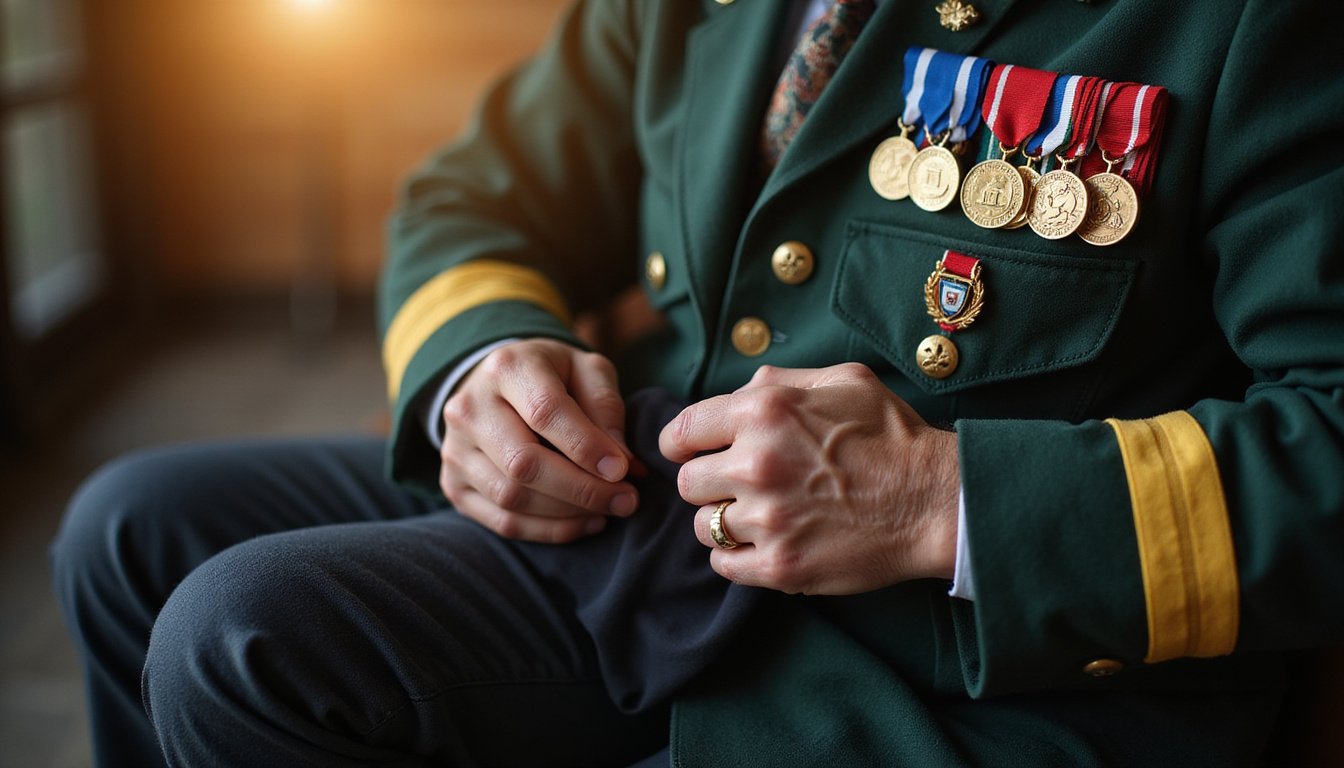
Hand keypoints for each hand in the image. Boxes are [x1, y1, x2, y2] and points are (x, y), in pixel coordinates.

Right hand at [440, 339, 637, 542]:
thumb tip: (620, 462)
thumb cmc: (553, 377)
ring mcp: (454, 450)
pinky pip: (503, 522)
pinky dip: (549, 531)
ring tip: (610, 509)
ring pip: (512, 498)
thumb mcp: (586, 370)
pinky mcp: (454, 485)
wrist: (497, 385)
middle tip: (627, 499)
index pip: (544, 411)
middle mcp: (469, 408)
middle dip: (582, 489)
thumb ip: (605, 407)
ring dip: (569, 514)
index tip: (623, 470)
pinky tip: (584, 522)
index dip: (586, 446)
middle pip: (523, 463)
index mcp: (506, 368)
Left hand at [658, 363, 959, 594]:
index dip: (680, 444)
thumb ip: (780, 382)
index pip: (682, 431)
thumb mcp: (842, 381)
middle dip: (707, 483)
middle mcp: (756, 463)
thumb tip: (737, 393)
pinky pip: (723, 564)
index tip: (688, 453)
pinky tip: (763, 544)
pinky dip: (735, 557)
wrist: (935, 500)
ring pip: (702, 526)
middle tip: (739, 486)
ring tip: (760, 515)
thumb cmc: (893, 436)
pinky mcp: (780, 565)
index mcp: (764, 412)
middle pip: (687, 483)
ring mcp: (766, 519)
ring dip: (723, 521)